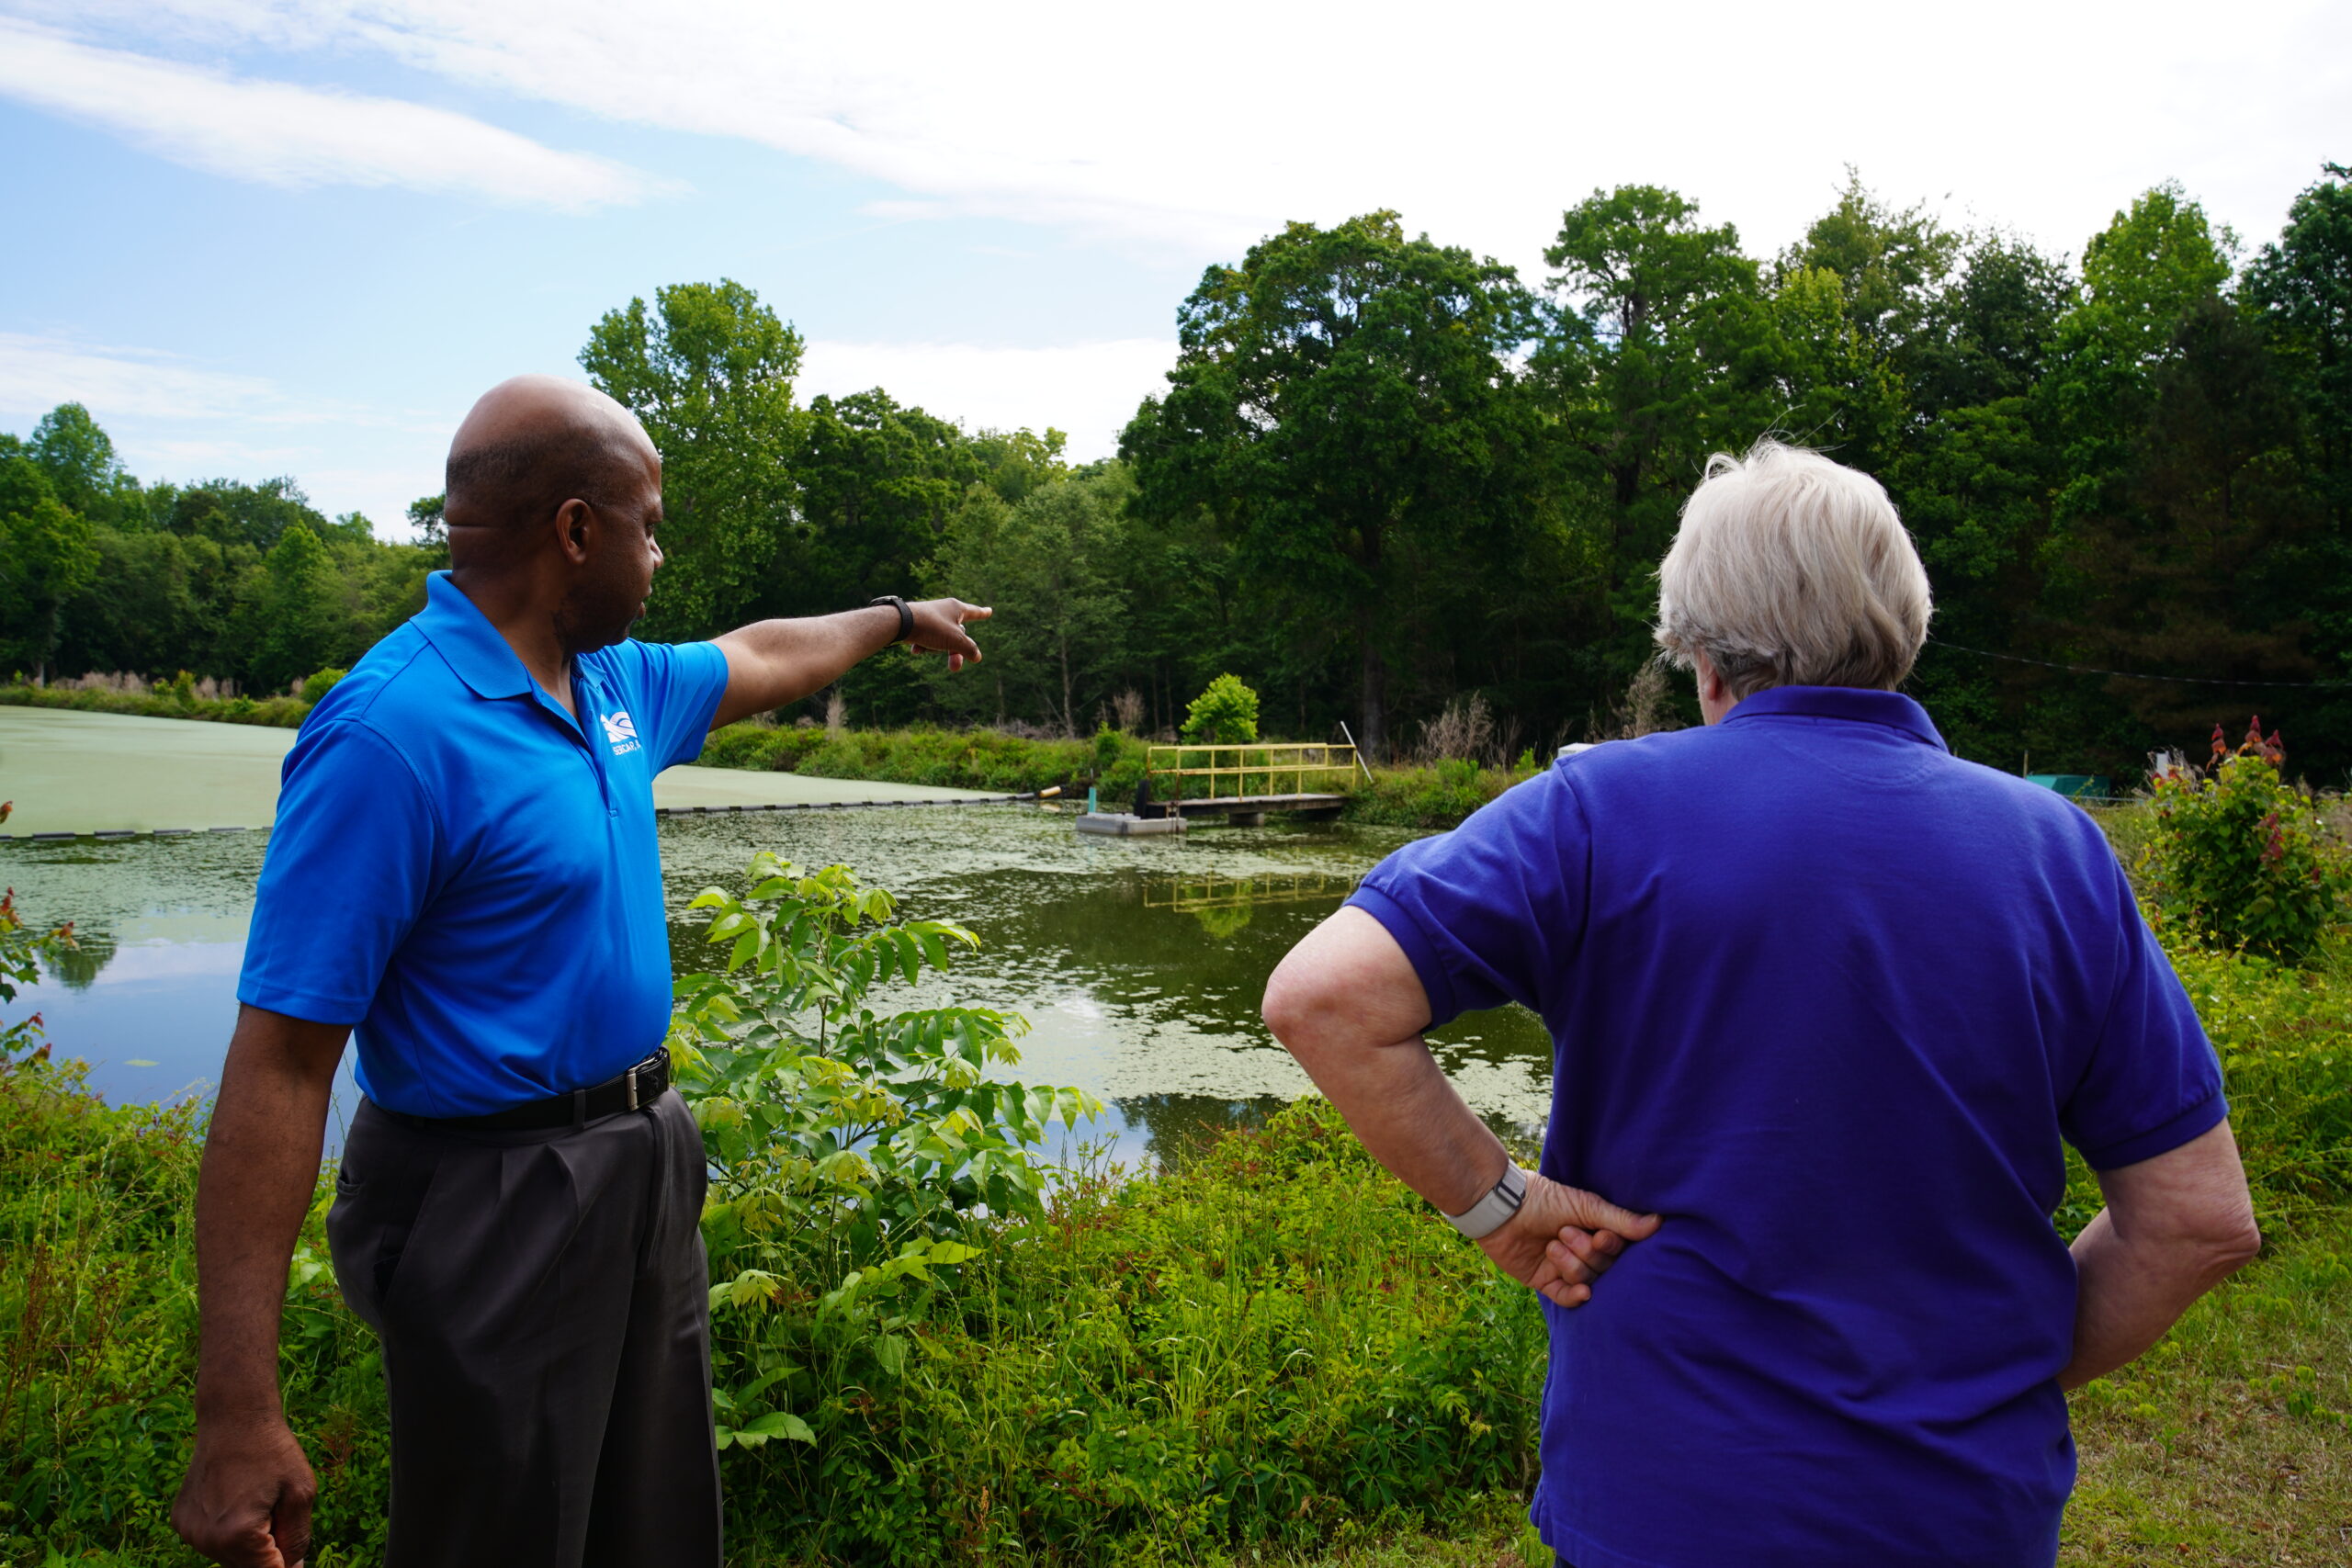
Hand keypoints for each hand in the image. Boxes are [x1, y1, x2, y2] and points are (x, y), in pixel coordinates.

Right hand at [173, 1413, 316, 1566]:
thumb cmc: (272, 1451)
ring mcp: (189, 1531)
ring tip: (257, 1500)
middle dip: (268, 1551)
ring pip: (229, 1556)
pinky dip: (228, 1530)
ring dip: (248, 1541)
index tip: (288, 1538)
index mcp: (238, 1534)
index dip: (285, 1563)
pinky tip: (236, 1499)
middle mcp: (207, 1539)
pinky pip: (212, 1539)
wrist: (234, 1418)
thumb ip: (296, 1538)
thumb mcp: (300, 1492)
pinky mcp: (181, 1521)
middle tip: (277, 1512)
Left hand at [906, 598, 990, 671]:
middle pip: (957, 635)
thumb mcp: (955, 640)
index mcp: (956, 609)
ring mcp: (931, 616)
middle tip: (955, 668)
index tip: (989, 611)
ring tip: (924, 649)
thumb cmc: (932, 627)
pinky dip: (923, 645)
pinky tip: (915, 649)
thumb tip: (978, 657)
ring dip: (936, 649)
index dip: (983, 614)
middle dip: (955, 652)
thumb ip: (969, 649)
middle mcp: (944, 610)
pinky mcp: (918, 623)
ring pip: (941, 638)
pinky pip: (927, 638)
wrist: (900, 622)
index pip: (974, 612)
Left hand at [1476, 1171, 1660, 1309]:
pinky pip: (1566, 1298)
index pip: (1617, 1249)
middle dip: (1586, 1253)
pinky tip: (1582, 1292)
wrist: (1502, 1208)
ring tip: (1553, 1245)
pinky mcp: (1544, 1282)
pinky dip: (1575, 1296)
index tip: (1599, 1235)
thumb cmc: (1544, 1199)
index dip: (1611, 1246)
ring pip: (1586, 1280)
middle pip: (1603, 1267)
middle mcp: (1582, 1250)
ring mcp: (1563, 1268)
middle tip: (1565, 1233)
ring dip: (1572, 1265)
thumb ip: (1620, 1220)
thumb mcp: (1586, 1206)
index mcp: (1594, 1229)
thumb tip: (1658, 1223)